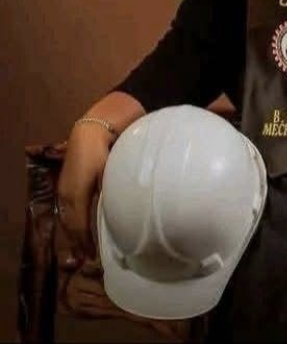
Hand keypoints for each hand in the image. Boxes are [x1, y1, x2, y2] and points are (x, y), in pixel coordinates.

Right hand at [56, 123, 114, 261]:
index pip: (79, 226)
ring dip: (73, 234)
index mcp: (76, 195)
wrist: (92, 131)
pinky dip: (72, 223)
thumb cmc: (104, 152)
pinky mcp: (65, 185)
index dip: (85, 243)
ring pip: (66, 219)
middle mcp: (66, 196)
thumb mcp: (109, 175)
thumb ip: (111, 195)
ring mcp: (63, 190)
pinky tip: (78, 228)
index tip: (93, 257)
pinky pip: (66, 211)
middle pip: (70, 226)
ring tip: (81, 248)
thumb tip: (119, 216)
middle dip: (77, 243)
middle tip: (87, 257)